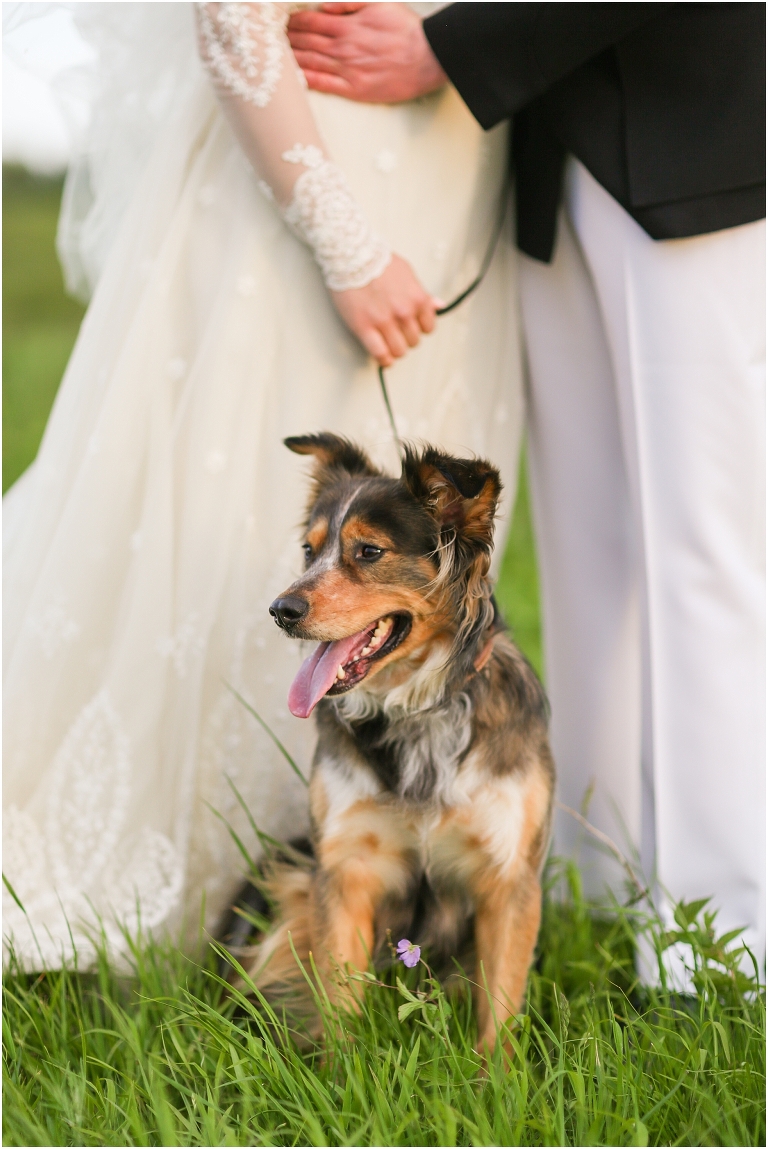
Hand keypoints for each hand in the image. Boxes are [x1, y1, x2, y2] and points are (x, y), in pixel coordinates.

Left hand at [286, 3, 447, 102]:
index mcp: (347, 25)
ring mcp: (347, 70)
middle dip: (285, 39)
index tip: (279, 20)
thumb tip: (324, 3)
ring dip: (290, 59)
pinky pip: (323, 85)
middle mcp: (343, 48)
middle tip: (269, 40)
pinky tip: (291, 79)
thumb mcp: (379, 3)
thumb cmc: (406, 29)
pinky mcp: (354, 89)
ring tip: (274, 58)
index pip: (309, 21)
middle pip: (305, 42)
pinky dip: (305, 81)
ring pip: (309, 62)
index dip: (292, 20)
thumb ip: (348, 1)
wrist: (429, 57)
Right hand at [331, 255, 439, 366]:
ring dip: (394, 349)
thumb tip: (438, 306)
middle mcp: (403, 313)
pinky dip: (383, 360)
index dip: (418, 328)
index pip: (428, 328)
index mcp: (417, 299)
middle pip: (413, 342)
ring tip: (387, 342)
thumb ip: (423, 294)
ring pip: (398, 351)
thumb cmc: (377, 261)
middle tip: (396, 332)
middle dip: (405, 338)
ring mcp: (384, 322)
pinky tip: (382, 357)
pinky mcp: (364, 328)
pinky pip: (380, 354)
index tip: (410, 326)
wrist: (351, 255)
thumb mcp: (408, 273)